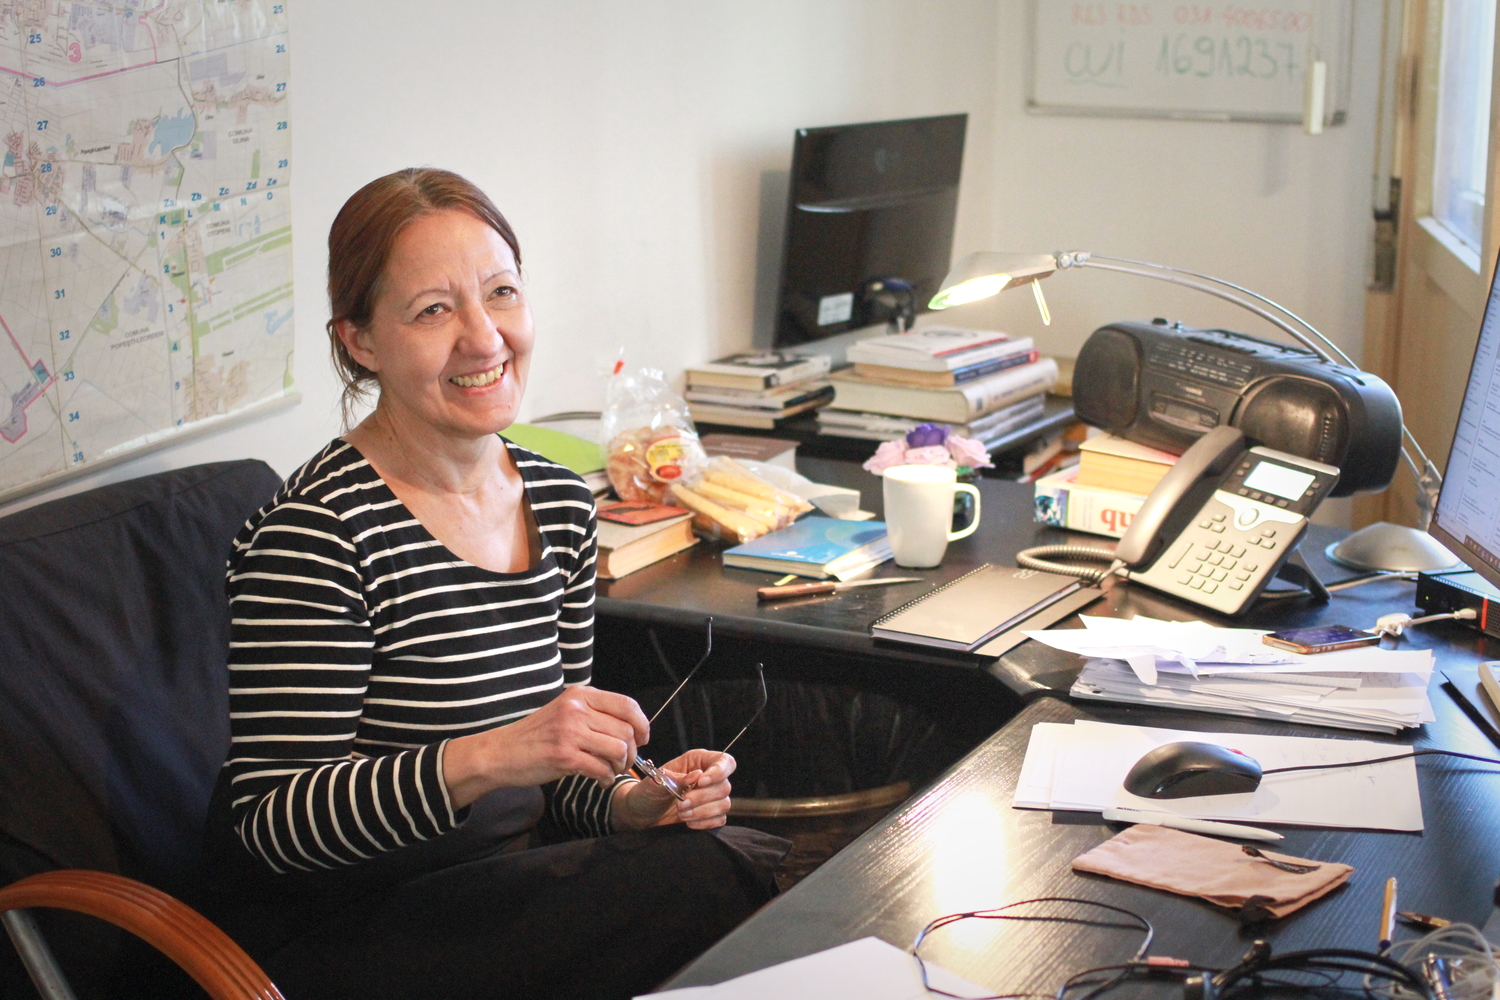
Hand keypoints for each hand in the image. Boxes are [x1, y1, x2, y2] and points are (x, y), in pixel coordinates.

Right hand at [443, 686, 648, 807]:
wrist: (501, 752)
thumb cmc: (536, 735)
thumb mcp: (565, 711)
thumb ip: (594, 714)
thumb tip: (633, 728)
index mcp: (580, 695)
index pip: (627, 705)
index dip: (642, 724)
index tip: (643, 738)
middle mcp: (576, 710)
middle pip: (626, 731)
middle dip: (632, 752)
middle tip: (622, 762)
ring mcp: (570, 732)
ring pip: (618, 750)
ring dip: (620, 766)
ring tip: (609, 770)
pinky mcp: (564, 756)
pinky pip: (602, 769)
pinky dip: (606, 778)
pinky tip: (599, 779)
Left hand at [613, 750, 735, 830]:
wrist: (641, 813)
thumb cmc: (647, 792)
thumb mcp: (656, 782)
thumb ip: (677, 778)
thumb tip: (698, 774)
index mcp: (698, 761)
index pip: (725, 761)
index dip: (718, 772)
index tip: (701, 783)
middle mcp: (708, 777)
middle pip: (724, 786)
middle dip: (702, 798)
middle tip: (681, 804)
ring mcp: (711, 797)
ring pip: (724, 804)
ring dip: (702, 812)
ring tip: (681, 814)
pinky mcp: (710, 814)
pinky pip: (719, 819)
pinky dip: (705, 822)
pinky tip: (688, 822)